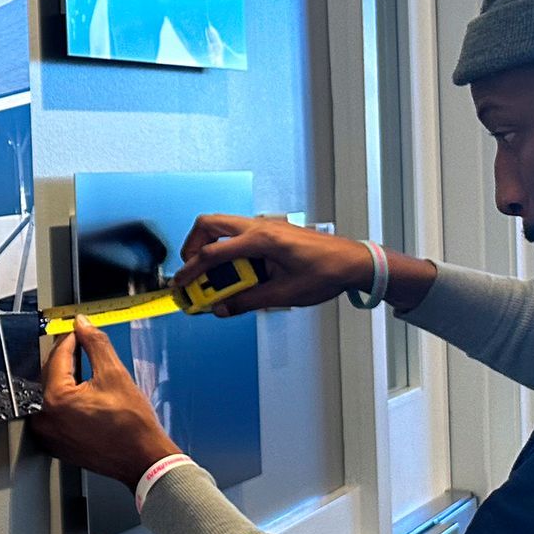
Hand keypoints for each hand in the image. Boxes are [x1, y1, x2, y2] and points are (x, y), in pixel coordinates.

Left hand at [28, 318, 182, 488]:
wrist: (143, 459)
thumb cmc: (132, 425)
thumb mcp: (114, 374)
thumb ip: (95, 344)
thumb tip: (83, 325)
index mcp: (55, 400)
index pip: (57, 357)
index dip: (70, 339)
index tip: (79, 331)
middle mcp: (44, 419)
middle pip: (49, 374)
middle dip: (66, 358)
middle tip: (84, 347)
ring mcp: (47, 434)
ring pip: (50, 393)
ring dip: (64, 378)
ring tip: (87, 372)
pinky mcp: (53, 443)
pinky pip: (53, 412)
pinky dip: (65, 399)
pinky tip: (84, 396)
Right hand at [174, 214, 379, 315]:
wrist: (352, 261)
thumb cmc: (326, 272)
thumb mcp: (284, 294)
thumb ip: (247, 301)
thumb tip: (221, 309)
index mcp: (262, 240)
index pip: (213, 253)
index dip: (192, 270)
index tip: (180, 283)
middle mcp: (260, 227)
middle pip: (208, 224)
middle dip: (192, 246)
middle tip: (192, 270)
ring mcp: (265, 227)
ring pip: (222, 226)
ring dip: (210, 248)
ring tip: (215, 276)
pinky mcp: (270, 232)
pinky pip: (238, 236)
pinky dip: (228, 251)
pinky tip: (238, 273)